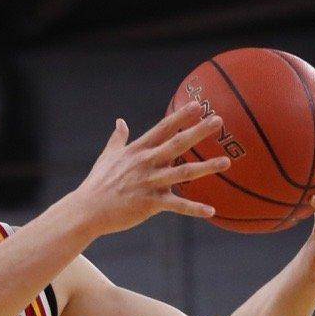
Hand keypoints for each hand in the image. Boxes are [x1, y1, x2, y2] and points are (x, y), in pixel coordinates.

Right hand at [75, 101, 230, 236]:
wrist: (87, 210)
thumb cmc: (98, 182)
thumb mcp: (107, 156)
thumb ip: (118, 138)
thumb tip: (120, 121)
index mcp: (138, 150)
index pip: (162, 128)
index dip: (180, 116)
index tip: (198, 104)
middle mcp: (146, 163)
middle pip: (177, 144)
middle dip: (198, 131)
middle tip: (218, 120)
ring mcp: (149, 183)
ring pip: (183, 173)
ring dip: (206, 167)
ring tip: (226, 161)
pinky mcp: (150, 203)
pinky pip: (177, 206)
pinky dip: (194, 208)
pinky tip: (211, 211)